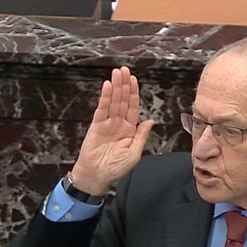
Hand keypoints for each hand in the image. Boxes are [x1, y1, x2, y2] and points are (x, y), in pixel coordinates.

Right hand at [71, 66, 154, 194]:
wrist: (97, 176)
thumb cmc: (116, 168)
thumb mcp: (134, 153)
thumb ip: (141, 136)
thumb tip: (150, 120)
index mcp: (130, 129)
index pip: (133, 107)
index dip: (134, 94)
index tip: (134, 80)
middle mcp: (119, 123)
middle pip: (123, 100)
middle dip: (124, 85)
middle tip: (124, 70)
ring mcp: (107, 123)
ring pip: (113, 101)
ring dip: (115, 87)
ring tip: (117, 73)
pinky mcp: (96, 125)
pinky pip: (102, 109)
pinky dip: (105, 97)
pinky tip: (107, 86)